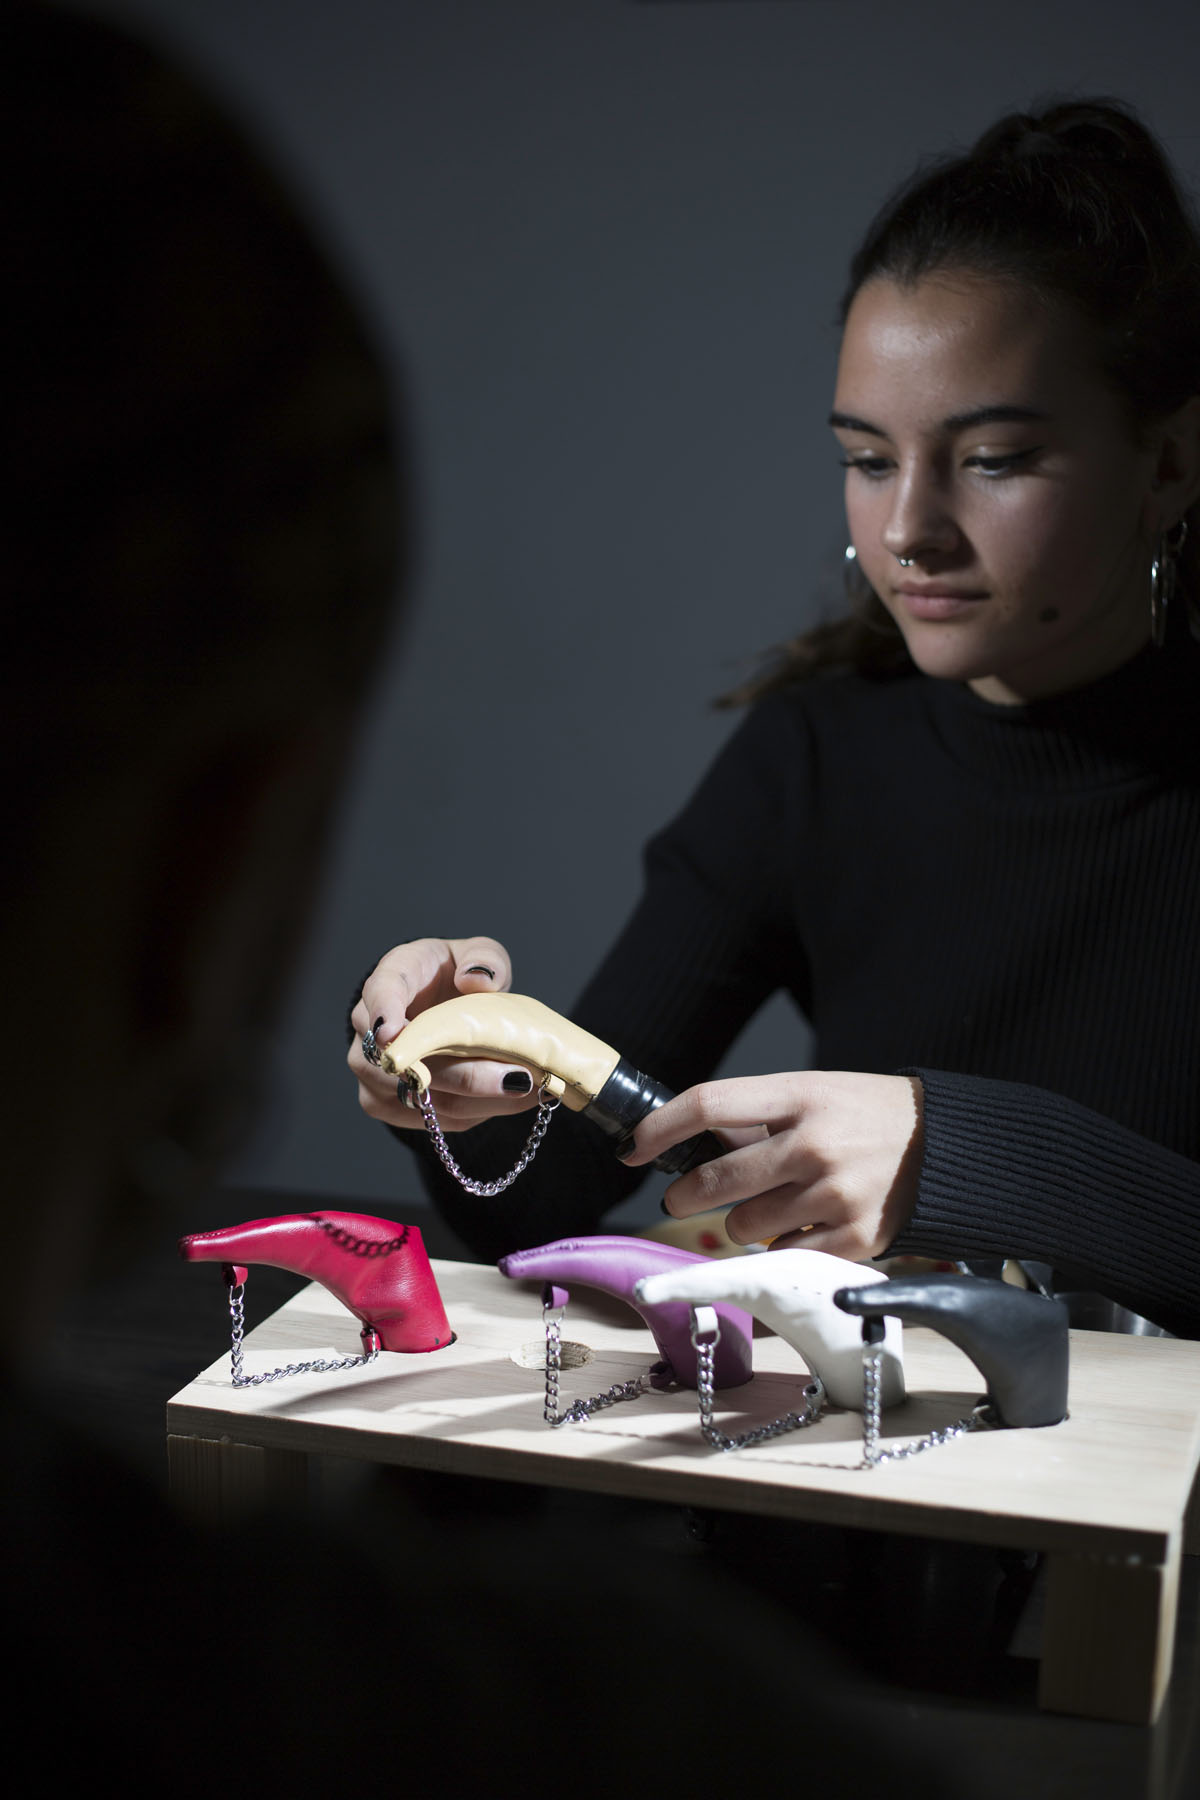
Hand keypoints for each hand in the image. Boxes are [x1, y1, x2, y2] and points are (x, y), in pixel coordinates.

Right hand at [348, 936, 541, 1132]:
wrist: (443, 1010)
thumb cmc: (459, 977)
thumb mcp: (478, 954)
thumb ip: (483, 959)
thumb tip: (477, 980)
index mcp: (390, 980)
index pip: (379, 992)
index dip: (384, 1011)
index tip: (396, 1030)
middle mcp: (367, 1030)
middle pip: (405, 1062)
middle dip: (466, 1075)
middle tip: (518, 1076)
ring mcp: (372, 1073)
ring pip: (424, 1099)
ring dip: (481, 1099)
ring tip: (532, 1089)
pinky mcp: (388, 1105)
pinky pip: (435, 1118)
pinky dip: (480, 1111)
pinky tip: (518, 1098)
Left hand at [619, 1071, 922, 1261]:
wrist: (948, 1146)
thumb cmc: (865, 1115)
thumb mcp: (814, 1095)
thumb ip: (758, 1120)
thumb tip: (689, 1146)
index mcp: (799, 1095)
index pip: (707, 1105)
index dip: (659, 1128)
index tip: (633, 1148)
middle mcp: (813, 1144)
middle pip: (714, 1179)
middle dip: (685, 1194)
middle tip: (683, 1197)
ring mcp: (834, 1194)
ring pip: (742, 1227)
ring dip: (741, 1224)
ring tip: (769, 1207)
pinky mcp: (854, 1238)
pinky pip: (782, 1257)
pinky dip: (779, 1250)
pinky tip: (798, 1230)